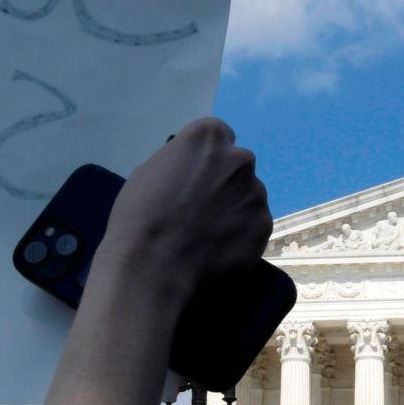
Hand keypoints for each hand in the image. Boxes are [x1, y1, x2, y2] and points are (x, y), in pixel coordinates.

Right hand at [95, 117, 271, 308]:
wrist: (153, 268)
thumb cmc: (139, 217)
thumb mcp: (147, 173)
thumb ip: (178, 164)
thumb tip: (189, 172)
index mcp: (208, 137)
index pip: (217, 136)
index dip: (205, 159)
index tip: (195, 176)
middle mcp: (240, 159)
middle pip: (236, 166)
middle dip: (223, 182)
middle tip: (201, 209)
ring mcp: (256, 193)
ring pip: (248, 196)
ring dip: (234, 209)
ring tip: (208, 234)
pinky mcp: (264, 226)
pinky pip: (253, 225)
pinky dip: (241, 235)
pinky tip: (219, 249)